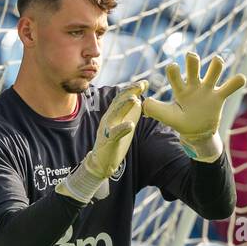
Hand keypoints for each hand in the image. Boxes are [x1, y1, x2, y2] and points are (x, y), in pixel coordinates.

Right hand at [55, 80, 145, 202]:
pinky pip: (115, 134)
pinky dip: (122, 128)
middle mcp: (108, 118)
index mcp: (113, 113)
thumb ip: (131, 111)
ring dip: (124, 106)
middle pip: (118, 101)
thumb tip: (140, 97)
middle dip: (129, 92)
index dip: (132, 88)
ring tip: (135, 100)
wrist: (101, 162)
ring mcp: (107, 129)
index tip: (145, 83)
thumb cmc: (114, 141)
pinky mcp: (108, 141)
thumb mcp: (124, 123)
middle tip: (141, 85)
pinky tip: (130, 125)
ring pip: (115, 114)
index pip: (122, 97)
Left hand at [142, 52, 245, 161]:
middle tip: (192, 58)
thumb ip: (155, 109)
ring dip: (216, 65)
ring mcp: (207, 90)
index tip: (173, 68)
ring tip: (218, 61)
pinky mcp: (219, 97)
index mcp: (180, 88)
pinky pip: (229, 87)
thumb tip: (143, 104)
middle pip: (194, 65)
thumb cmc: (180, 121)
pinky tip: (240, 78)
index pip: (175, 74)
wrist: (196, 132)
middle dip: (192, 59)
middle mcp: (194, 85)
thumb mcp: (167, 116)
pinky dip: (236, 82)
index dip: (173, 70)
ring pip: (214, 71)